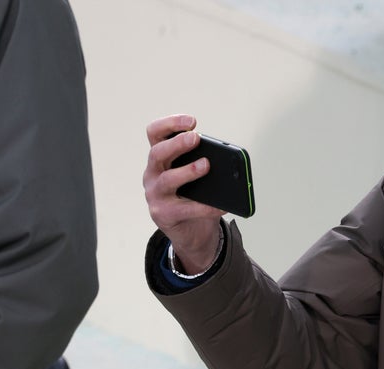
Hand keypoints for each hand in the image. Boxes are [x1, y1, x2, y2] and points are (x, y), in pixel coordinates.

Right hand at [143, 114, 224, 273]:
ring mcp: (155, 195)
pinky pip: (185, 209)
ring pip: (167, 179)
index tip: (192, 121)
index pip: (155, 133)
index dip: (169, 124)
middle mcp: (152, 173)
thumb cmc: (195, 196)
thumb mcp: (198, 176)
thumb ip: (206, 163)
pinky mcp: (163, 215)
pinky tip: (221, 205)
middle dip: (177, 143)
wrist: (192, 232)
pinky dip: (206, 207)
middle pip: (157, 153)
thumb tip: (230, 162)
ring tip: (206, 165)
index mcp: (160, 158)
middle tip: (196, 138)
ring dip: (188, 170)